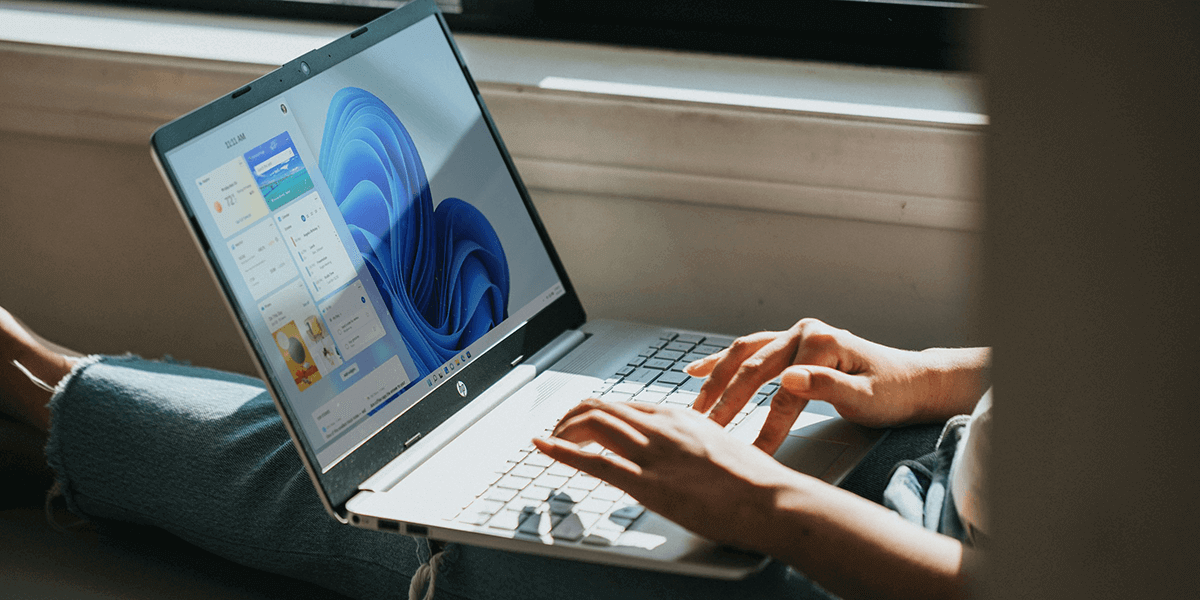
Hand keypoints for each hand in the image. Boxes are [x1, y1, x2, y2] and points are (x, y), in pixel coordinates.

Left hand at [532, 398, 799, 548]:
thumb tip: (685, 455)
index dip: (597, 413)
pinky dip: (561, 451)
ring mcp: (653, 453)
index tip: (583, 423)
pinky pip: (594, 461)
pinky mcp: (648, 483)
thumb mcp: (721, 447)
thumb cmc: (755, 481)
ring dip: (563, 430)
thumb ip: (694, 444)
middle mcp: (662, 427)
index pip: (625, 405)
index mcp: (680, 416)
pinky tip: (545, 447)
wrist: (772, 499)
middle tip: (558, 431)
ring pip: (593, 424)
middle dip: (572, 417)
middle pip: (602, 407)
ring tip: (550, 440)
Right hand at [685, 318, 982, 453]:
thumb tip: (788, 379)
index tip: (750, 453)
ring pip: (744, 355)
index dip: (765, 425)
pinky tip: (696, 370)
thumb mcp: (867, 396)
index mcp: (822, 342)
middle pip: (754, 368)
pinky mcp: (791, 344)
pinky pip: (749, 350)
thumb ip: (827, 386)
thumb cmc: (893, 392)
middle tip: (707, 431)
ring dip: (716, 380)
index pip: (783, 391)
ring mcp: (795, 335)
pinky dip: (722, 361)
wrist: (913, 381)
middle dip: (727, 402)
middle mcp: (804, 332)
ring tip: (696, 407)